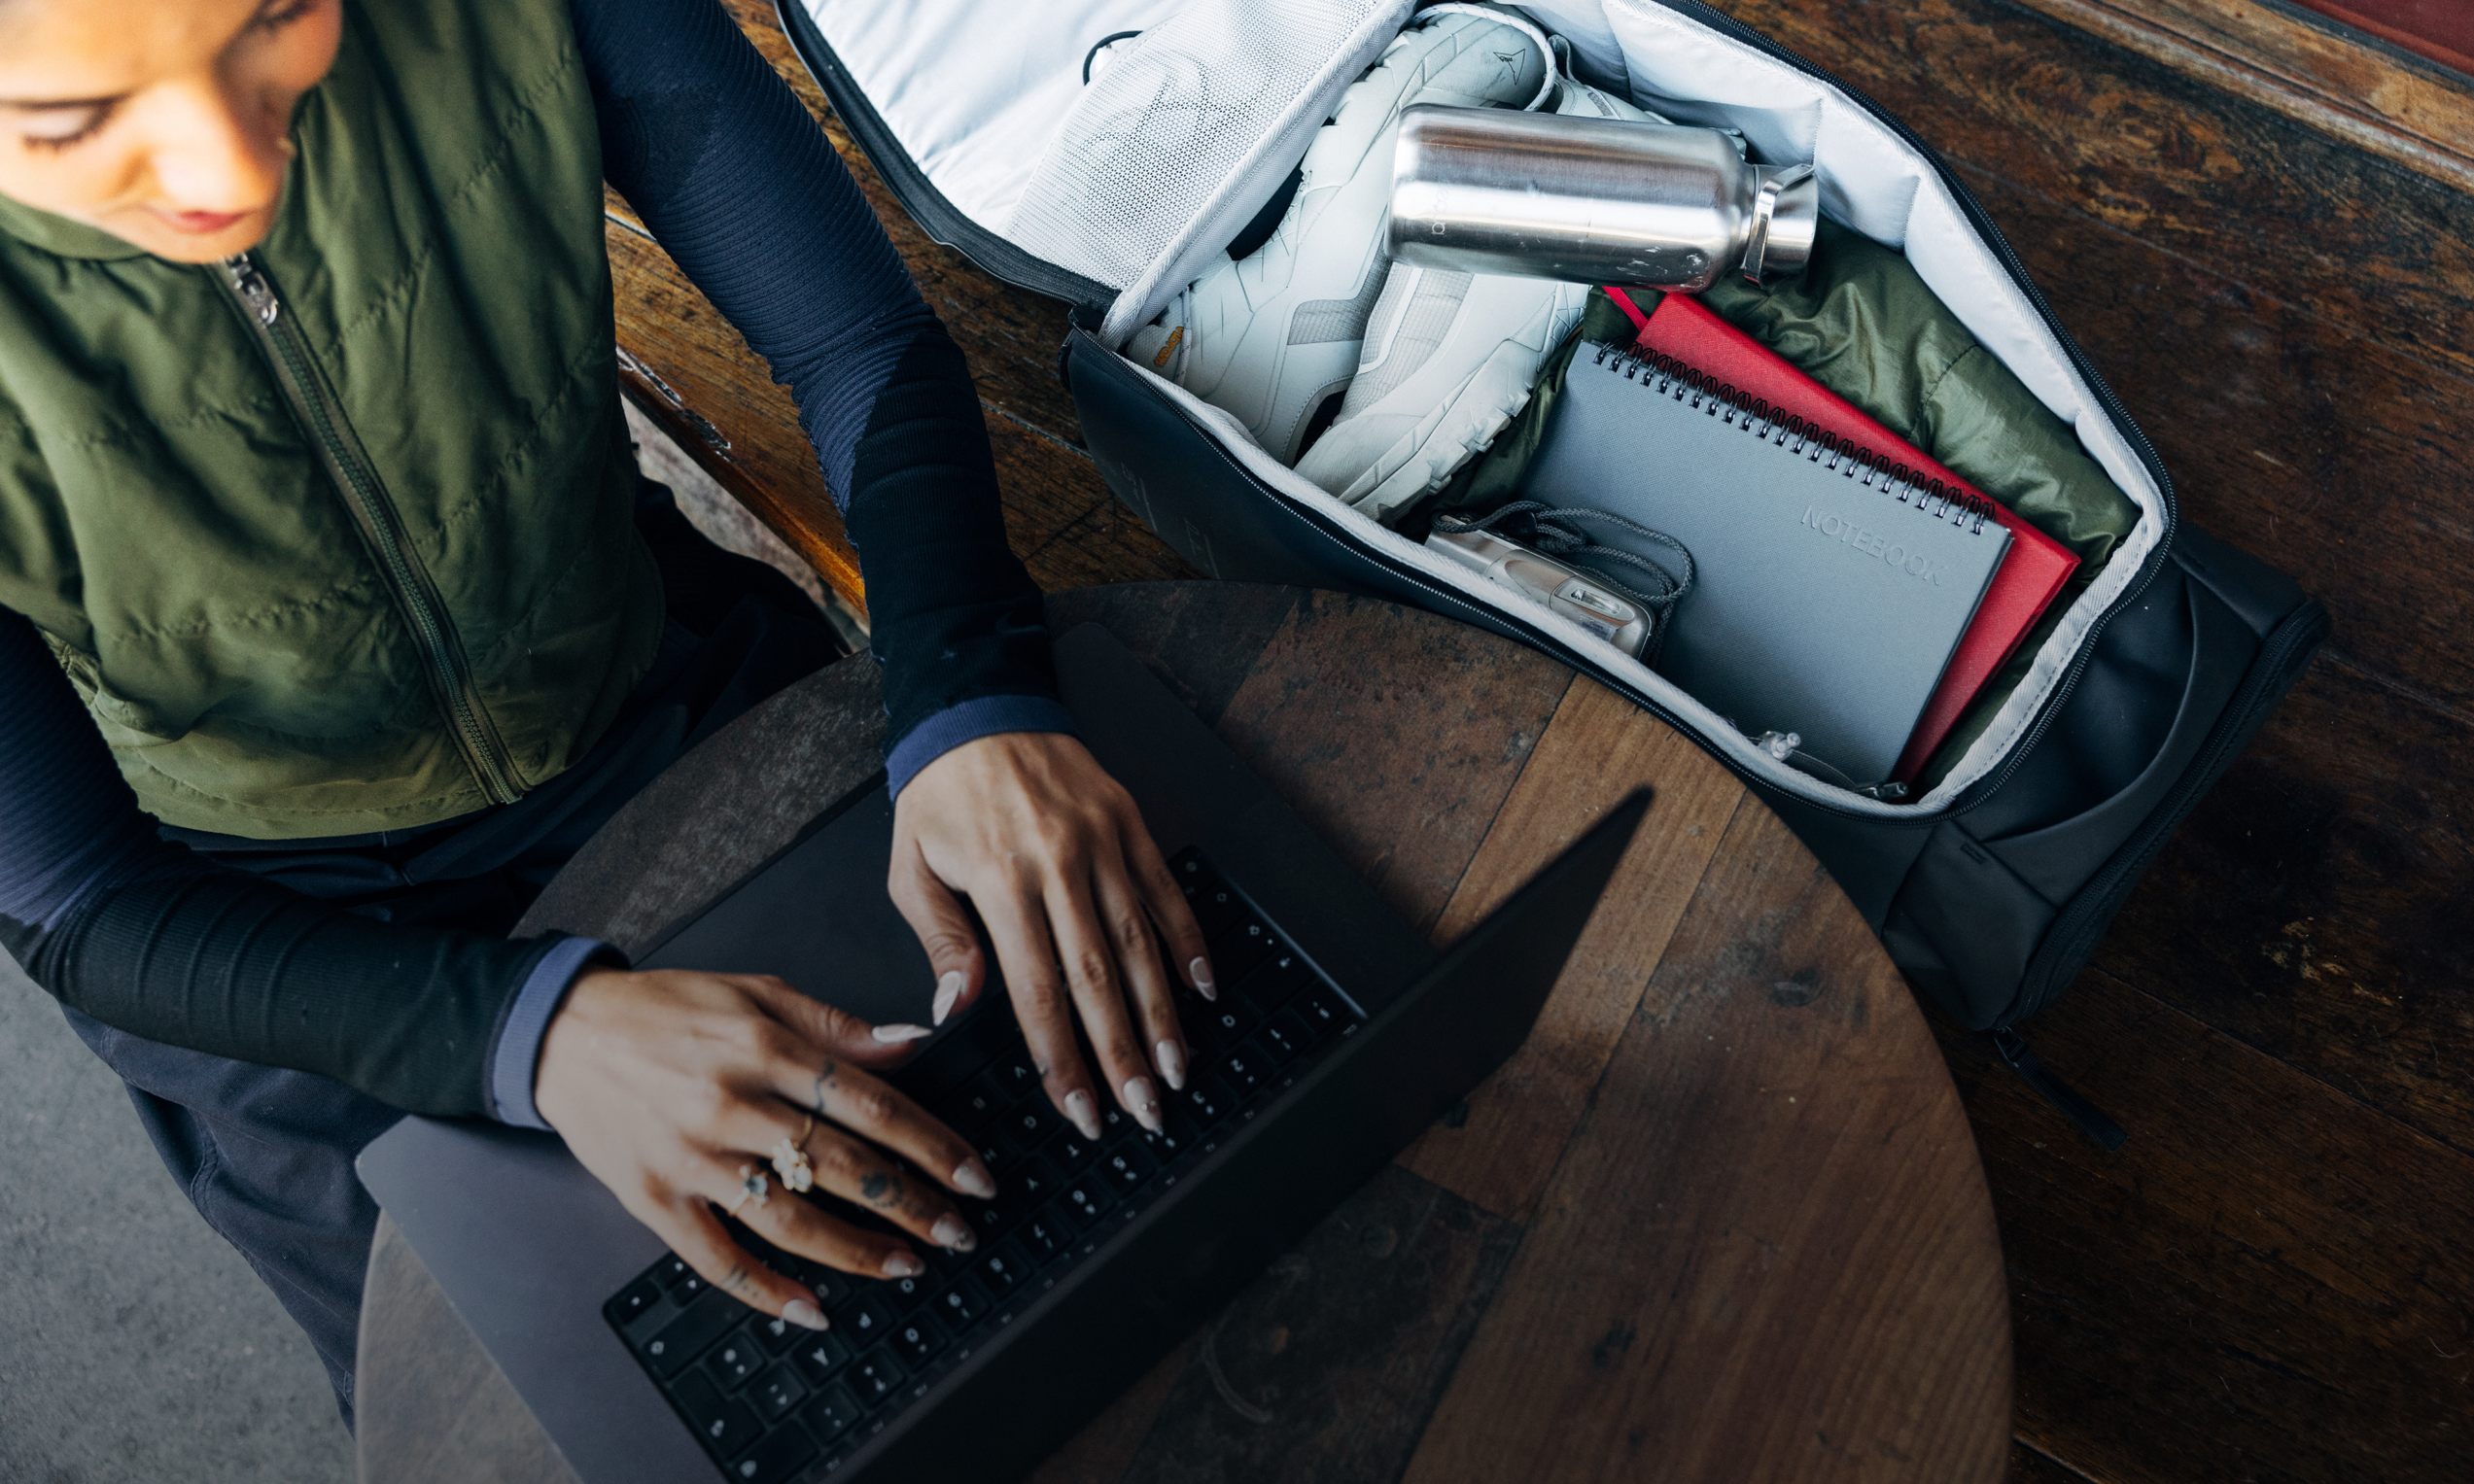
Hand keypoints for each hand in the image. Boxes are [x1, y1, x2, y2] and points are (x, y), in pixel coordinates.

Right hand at [534, 966, 995, 1326]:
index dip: (931, 1144)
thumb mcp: (756, 991)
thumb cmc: (665, 1011)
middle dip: (911, 1204)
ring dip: (858, 1252)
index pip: (870, 1103)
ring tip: (907, 1267)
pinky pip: (718, 1260)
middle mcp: (731, 1103)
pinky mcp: (654, 1201)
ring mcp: (691, 1158)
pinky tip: (814, 1311)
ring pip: (791, 1219)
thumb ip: (836, 1024)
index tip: (973, 1175)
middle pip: (842, 1165)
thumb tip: (913, 1044)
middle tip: (958, 1232)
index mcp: (764, 1046)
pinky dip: (769, 1293)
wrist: (565, 1033)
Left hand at [889, 731, 1214, 1141]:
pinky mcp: (1129, 822)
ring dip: (1163, 1013)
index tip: (1079, 1108)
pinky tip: (1203, 988)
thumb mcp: (911, 868)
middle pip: (1099, 980)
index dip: (1062, 1058)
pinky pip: (1165, 890)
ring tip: (1175, 1068)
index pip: (1038, 992)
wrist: (978, 707)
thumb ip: (940, 940)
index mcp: (1000, 882)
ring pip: (1140, 943)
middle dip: (1123, 1054)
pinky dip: (1188, 941)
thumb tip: (959, 1007)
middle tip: (1143, 1111)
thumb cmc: (940, 793)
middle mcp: (1058, 864)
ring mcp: (1102, 842)